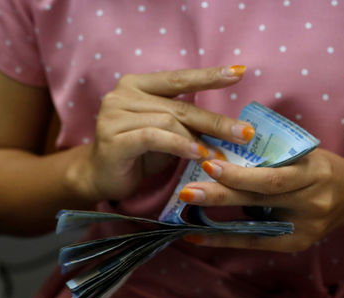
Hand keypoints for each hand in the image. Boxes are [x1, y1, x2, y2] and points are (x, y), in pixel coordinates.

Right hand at [77, 66, 257, 202]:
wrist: (99, 178)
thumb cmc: (136, 154)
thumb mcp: (165, 133)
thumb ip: (185, 123)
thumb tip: (229, 126)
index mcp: (136, 85)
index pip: (178, 78)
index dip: (208, 76)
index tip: (239, 74)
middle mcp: (122, 94)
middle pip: (179, 106)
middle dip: (215, 121)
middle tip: (244, 133)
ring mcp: (114, 115)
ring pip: (168, 122)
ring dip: (198, 139)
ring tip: (219, 155)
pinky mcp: (113, 139)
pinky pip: (154, 137)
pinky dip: (179, 145)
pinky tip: (196, 154)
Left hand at [181, 149, 343, 251]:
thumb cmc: (317, 168)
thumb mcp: (301, 155)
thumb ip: (268, 156)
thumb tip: (218, 155)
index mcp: (313, 171)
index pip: (271, 177)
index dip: (239, 174)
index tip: (207, 165)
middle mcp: (311, 201)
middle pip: (260, 200)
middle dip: (220, 196)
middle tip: (186, 192)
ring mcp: (305, 226)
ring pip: (255, 224)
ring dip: (217, 221)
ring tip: (186, 216)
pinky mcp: (297, 244)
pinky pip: (256, 242)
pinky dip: (225, 239)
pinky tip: (198, 236)